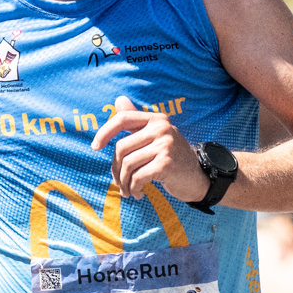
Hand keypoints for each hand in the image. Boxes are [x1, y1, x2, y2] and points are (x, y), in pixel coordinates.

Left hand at [91, 96, 209, 201]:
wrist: (198, 178)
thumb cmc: (173, 158)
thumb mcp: (156, 136)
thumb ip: (136, 121)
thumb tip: (119, 99)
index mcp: (157, 119)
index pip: (122, 119)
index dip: (105, 132)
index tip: (94, 147)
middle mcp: (162, 128)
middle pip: (121, 147)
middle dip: (116, 169)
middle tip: (119, 182)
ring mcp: (165, 145)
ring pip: (127, 164)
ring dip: (124, 182)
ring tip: (128, 190)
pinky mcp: (166, 164)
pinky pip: (137, 177)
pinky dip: (134, 188)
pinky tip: (138, 193)